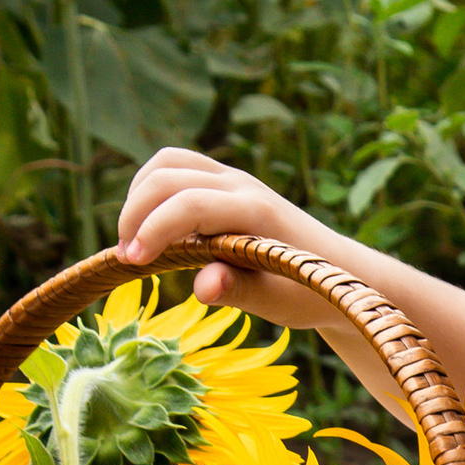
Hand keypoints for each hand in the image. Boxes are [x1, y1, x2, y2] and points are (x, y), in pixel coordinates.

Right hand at [113, 149, 343, 337]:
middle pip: (168, 175)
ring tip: (134, 240)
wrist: (337, 269)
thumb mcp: (277, 302)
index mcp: (256, 211)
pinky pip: (176, 166)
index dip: (154, 229)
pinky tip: (150, 225)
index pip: (190, 203)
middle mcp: (242, 184)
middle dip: (135, 213)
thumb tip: (203, 288)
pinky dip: (152, 188)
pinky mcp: (224, 180)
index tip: (132, 263)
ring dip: (139, 195)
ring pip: (167, 162)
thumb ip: (239, 292)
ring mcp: (233, 177)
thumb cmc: (307, 291)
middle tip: (127, 258)